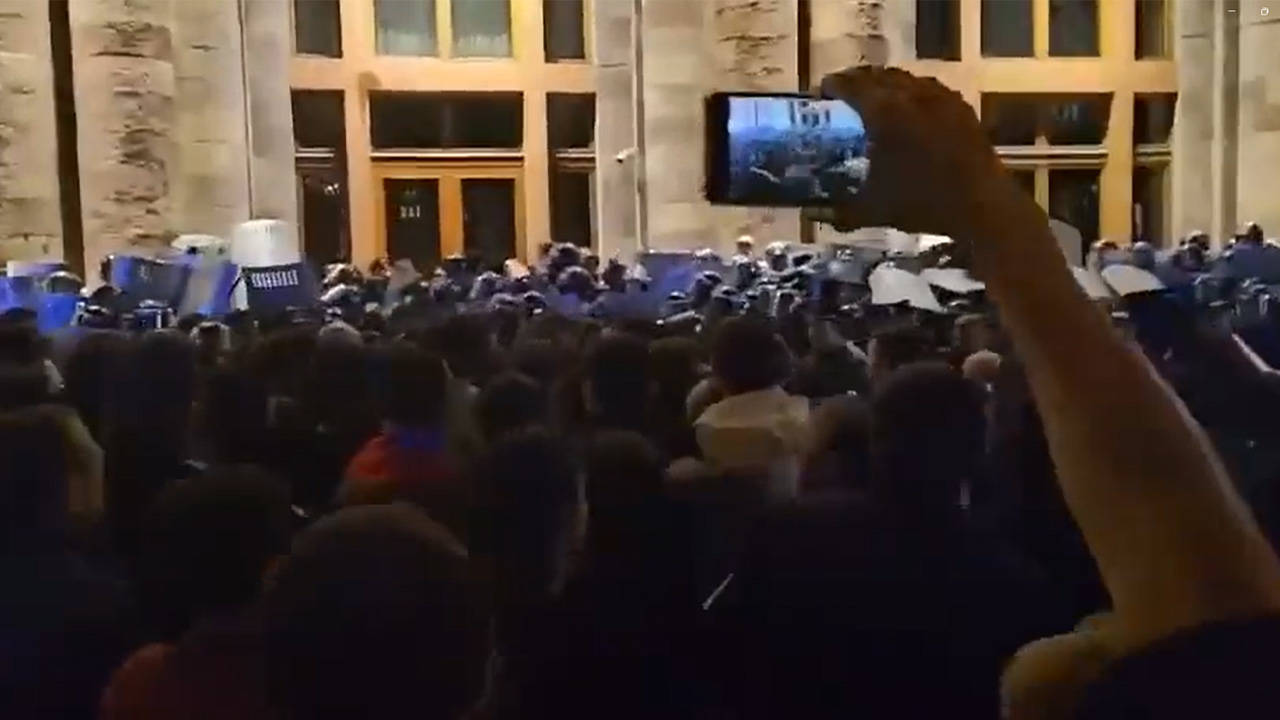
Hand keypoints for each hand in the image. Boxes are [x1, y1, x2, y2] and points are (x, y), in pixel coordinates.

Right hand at [811, 67, 1042, 266]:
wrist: (980, 205)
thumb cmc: (922, 205)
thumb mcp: (873, 210)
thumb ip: (840, 210)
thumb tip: (813, 214)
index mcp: (884, 112)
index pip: (851, 86)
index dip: (834, 86)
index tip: (822, 93)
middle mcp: (911, 95)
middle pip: (878, 76)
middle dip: (859, 81)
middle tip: (846, 95)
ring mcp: (940, 98)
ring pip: (906, 79)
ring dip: (887, 84)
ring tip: (877, 98)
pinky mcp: (960, 108)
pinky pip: (930, 89)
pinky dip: (914, 92)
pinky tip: (913, 108)